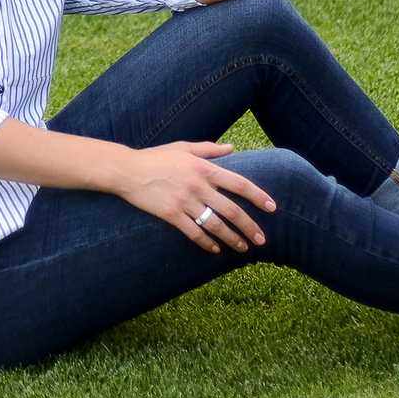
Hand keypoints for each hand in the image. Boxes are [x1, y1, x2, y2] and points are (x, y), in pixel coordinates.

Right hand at [111, 142, 276, 253]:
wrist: (127, 170)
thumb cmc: (156, 157)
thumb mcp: (183, 147)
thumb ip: (209, 148)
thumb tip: (231, 148)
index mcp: (204, 168)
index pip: (239, 184)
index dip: (258, 196)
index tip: (271, 208)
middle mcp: (198, 186)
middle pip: (232, 210)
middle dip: (250, 227)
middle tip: (261, 239)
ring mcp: (185, 201)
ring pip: (216, 225)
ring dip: (232, 238)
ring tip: (243, 247)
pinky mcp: (171, 215)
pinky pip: (194, 232)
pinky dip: (207, 243)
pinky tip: (215, 249)